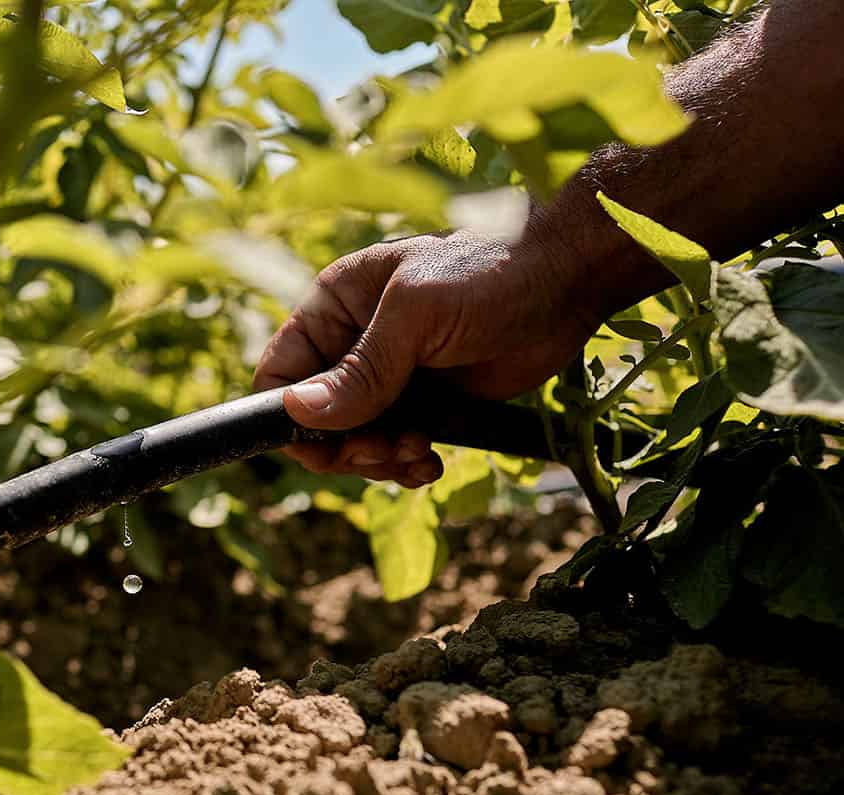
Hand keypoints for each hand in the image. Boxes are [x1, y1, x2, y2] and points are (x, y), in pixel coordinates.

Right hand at [253, 228, 598, 486]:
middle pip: (315, 419)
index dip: (289, 416)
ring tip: (417, 451)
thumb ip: (361, 369)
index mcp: (334, 307)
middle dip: (344, 446)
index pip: (280, 372)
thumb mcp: (417, 315)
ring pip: (353, 442)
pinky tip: (430, 460)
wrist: (569, 282)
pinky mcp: (425, 403)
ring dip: (378, 460)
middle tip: (383, 451)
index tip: (323, 445)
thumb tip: (297, 413)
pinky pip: (393, 448)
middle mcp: (353, 343)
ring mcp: (389, 377)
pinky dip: (405, 464)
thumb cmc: (488, 275)